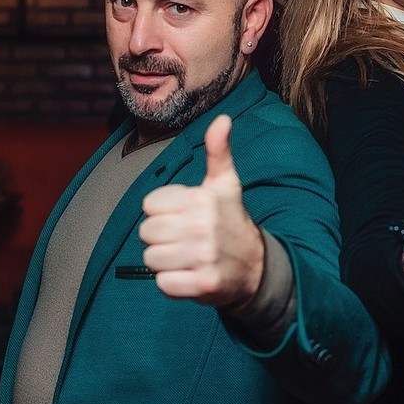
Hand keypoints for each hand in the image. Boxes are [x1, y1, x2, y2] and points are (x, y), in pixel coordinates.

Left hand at [140, 114, 264, 306]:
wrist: (256, 267)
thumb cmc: (230, 220)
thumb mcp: (225, 184)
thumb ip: (218, 151)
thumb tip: (222, 118)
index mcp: (202, 199)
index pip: (149, 205)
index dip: (163, 212)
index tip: (185, 216)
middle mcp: (203, 227)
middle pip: (146, 233)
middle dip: (161, 237)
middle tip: (185, 239)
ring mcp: (204, 257)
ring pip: (151, 259)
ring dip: (165, 261)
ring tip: (187, 257)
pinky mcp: (203, 285)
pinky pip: (163, 284)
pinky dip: (172, 283)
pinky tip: (190, 274)